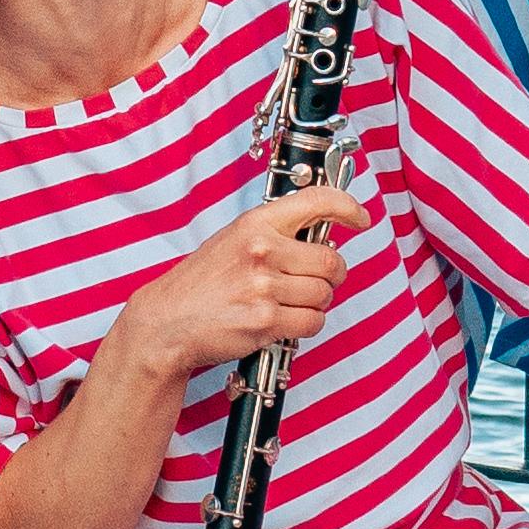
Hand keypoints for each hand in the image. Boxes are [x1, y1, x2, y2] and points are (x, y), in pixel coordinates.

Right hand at [113, 190, 348, 387]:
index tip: (360, 218)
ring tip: (286, 303)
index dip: (347, 207)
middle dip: (330, 276)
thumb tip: (324, 233)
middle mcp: (262, 250)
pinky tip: (281, 321)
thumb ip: (276, 233)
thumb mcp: (235, 240)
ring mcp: (264, 286)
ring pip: (324, 295)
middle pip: (332, 262)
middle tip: (311, 281)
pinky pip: (313, 322)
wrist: (168, 321)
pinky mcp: (265, 320)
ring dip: (314, 304)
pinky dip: (304, 326)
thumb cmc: (204, 282)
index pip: (317, 201)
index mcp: (255, 223)